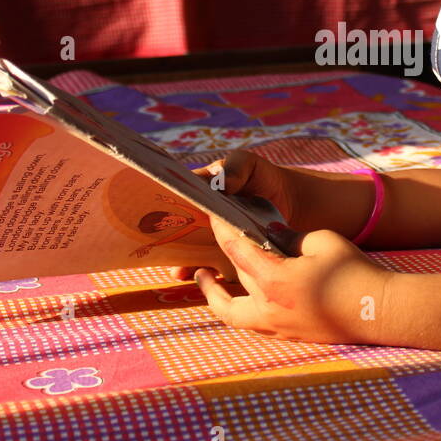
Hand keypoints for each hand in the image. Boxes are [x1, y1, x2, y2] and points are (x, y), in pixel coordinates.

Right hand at [166, 149, 305, 282]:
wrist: (290, 201)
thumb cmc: (262, 177)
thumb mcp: (247, 164)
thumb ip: (234, 167)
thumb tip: (222, 183)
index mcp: (198, 190)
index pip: (172, 197)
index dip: (159, 205)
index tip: (150, 214)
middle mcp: (199, 216)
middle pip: (174, 228)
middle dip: (164, 238)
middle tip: (157, 246)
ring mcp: (209, 236)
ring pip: (187, 250)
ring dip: (179, 260)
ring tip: (177, 269)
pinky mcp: (225, 254)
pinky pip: (208, 265)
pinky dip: (200, 271)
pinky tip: (195, 276)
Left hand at [194, 211, 391, 344]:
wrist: (379, 311)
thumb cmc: (353, 272)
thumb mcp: (321, 240)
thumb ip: (290, 237)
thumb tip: (272, 236)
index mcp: (273, 280)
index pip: (235, 249)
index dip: (221, 230)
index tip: (212, 216)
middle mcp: (268, 307)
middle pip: (233, 276)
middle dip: (223, 254)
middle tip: (215, 238)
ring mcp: (276, 326)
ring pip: (231, 312)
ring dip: (215, 295)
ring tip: (206, 277)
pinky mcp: (288, 334)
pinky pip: (251, 322)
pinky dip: (237, 309)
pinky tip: (238, 295)